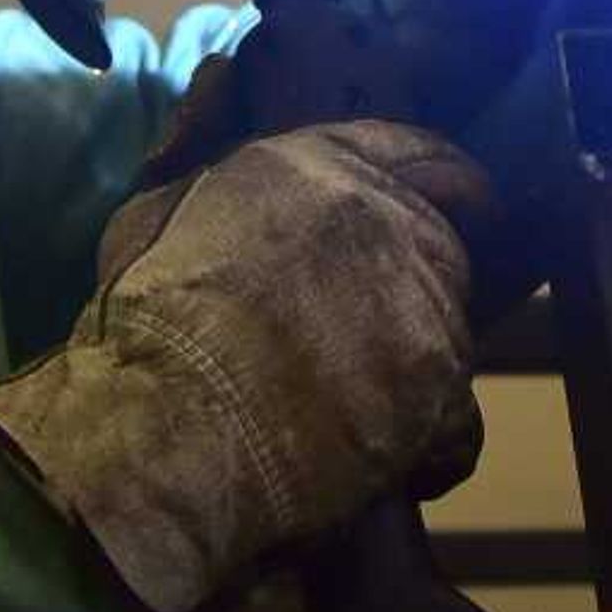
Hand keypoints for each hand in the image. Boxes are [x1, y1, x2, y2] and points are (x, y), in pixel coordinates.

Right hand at [0, 122, 492, 611]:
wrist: (167, 421)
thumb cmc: (145, 322)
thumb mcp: (159, 215)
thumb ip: (222, 195)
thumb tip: (227, 204)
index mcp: (320, 165)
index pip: (419, 150)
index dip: (446, 180)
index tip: (465, 203)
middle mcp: (386, 219)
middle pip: (443, 244)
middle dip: (415, 286)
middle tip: (364, 335)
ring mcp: (422, 303)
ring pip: (449, 333)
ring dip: (413, 367)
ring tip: (347, 407)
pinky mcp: (440, 388)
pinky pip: (458, 420)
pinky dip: (429, 444)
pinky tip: (380, 461)